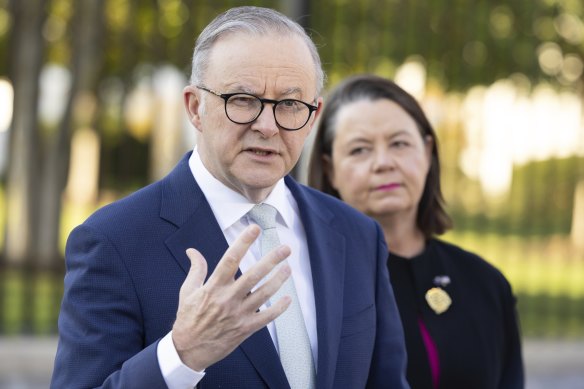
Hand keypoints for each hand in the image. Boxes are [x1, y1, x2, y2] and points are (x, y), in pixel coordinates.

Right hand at [171, 224, 291, 370]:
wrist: (188, 350)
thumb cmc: (188, 319)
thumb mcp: (187, 292)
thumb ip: (195, 269)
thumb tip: (192, 251)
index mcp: (213, 287)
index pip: (230, 259)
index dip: (243, 242)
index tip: (253, 229)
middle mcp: (228, 298)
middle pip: (254, 275)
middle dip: (271, 259)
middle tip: (285, 248)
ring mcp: (238, 314)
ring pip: (264, 294)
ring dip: (278, 280)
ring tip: (288, 268)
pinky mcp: (245, 328)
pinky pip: (266, 317)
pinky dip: (279, 308)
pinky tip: (288, 299)